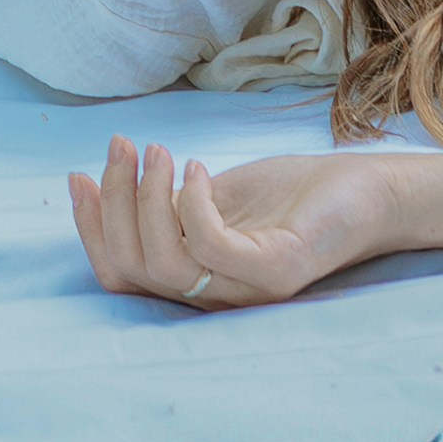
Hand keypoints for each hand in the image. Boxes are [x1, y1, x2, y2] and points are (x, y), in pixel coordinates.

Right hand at [66, 136, 423, 307]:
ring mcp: (246, 290)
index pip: (121, 277)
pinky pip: (209, 245)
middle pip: (133, 269)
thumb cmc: (289, 197)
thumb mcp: (213, 197)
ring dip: (145, 196)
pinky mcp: (276, 272)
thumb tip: (104, 184)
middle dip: (112, 202)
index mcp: (195, 281)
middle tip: (121, 144)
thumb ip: (167, 206)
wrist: (366, 194)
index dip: (91, 231)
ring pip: (164, 262)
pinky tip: (201, 168)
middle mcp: (216, 296)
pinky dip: (191, 201)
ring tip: (158, 149)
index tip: (77, 176)